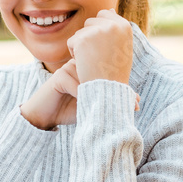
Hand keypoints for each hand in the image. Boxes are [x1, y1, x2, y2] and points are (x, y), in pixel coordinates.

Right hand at [20, 58, 139, 130]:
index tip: (135, 102)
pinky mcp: (59, 77)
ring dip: (99, 93)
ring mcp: (69, 69)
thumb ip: (110, 100)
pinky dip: (82, 97)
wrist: (44, 117)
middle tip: (128, 104)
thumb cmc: (70, 110)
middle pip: (102, 72)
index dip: (120, 86)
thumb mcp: (93, 106)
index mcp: (90, 68)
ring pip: (91, 78)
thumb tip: (137, 101)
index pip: (109, 71)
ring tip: (106, 106)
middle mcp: (81, 65)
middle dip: (114, 89)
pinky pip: (77, 86)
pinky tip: (85, 106)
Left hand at [66, 9, 133, 84]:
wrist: (107, 89)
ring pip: (80, 32)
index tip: (103, 48)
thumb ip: (116, 28)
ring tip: (92, 61)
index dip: (100, 32)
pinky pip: (71, 41)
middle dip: (89, 38)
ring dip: (81, 46)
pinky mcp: (83, 38)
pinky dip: (74, 53)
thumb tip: (109, 9)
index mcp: (124, 25)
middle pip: (90, 22)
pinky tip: (84, 64)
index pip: (104, 15)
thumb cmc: (114, 71)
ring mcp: (97, 30)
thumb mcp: (121, 46)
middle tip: (97, 56)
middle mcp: (113, 25)